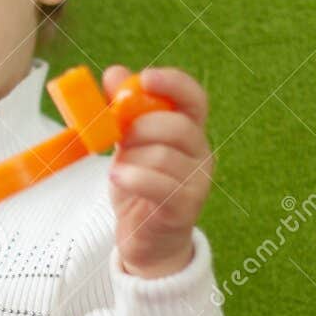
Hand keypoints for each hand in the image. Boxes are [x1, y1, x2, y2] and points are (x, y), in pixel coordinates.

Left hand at [103, 65, 213, 279]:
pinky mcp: (184, 209)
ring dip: (132, 158)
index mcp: (189, 133)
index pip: (194, 99)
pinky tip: (118, 178)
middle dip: (140, 126)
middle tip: (118, 137)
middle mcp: (201, 154)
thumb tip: (115, 73)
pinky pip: (159, 185)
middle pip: (178, 126)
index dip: (173, 84)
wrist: (146, 243)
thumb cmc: (138, 190)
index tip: (145, 77)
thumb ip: (123, 113)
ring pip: (164, 156)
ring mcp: (197, 182)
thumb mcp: (127, 147)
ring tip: (119, 169)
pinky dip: (133, 178)